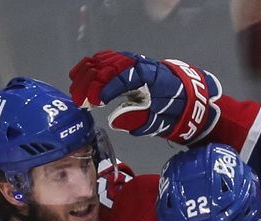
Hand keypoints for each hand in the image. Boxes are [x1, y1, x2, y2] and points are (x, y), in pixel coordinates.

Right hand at [69, 50, 221, 144]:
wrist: (185, 94)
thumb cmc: (172, 109)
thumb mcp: (159, 120)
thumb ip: (138, 120)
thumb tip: (114, 121)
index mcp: (150, 77)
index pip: (123, 77)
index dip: (106, 89)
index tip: (93, 103)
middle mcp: (139, 64)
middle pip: (109, 66)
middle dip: (91, 83)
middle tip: (79, 101)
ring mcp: (132, 61)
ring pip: (104, 60)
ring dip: (86, 75)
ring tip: (75, 92)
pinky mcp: (125, 63)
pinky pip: (104, 59)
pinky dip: (89, 66)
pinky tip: (78, 76)